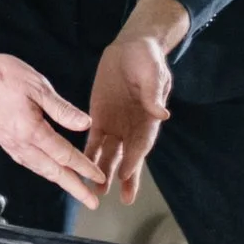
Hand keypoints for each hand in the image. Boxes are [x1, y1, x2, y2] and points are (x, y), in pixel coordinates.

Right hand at [0, 27, 107, 206]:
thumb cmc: (3, 76)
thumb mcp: (39, 87)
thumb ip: (62, 109)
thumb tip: (85, 124)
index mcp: (32, 131)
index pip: (65, 155)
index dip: (84, 167)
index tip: (99, 177)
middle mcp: (21, 143)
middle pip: (53, 172)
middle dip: (75, 187)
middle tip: (91, 201)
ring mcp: (11, 144)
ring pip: (40, 169)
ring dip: (59, 181)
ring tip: (74, 188)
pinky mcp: (4, 141)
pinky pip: (28, 162)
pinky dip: (43, 170)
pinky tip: (48, 169)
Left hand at [85, 0, 188, 201]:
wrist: (130, 47)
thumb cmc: (147, 58)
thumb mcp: (153, 71)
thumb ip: (154, 92)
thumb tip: (161, 114)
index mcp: (149, 118)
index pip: (142, 142)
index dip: (135, 158)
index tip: (128, 173)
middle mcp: (133, 126)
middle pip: (129, 156)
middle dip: (125, 177)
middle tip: (122, 197)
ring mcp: (116, 124)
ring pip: (110, 153)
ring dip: (105, 171)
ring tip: (99, 191)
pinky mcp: (99, 117)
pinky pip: (93, 139)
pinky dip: (88, 154)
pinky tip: (82, 168)